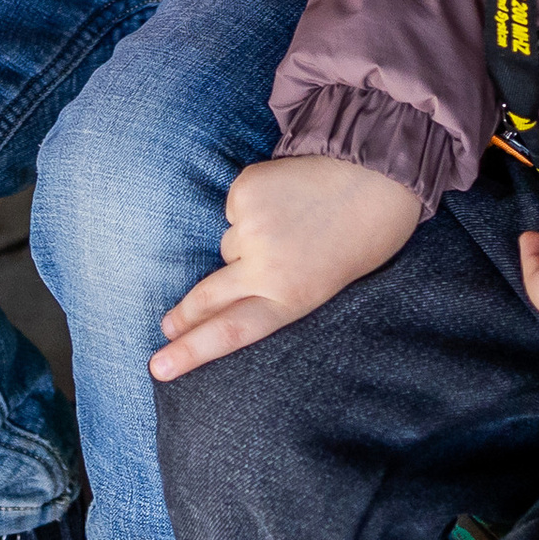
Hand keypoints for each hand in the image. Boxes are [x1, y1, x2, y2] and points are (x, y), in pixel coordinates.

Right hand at [150, 156, 420, 379]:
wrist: (377, 172)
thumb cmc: (362, 235)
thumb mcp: (327, 284)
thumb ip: (281, 291)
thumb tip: (235, 285)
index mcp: (292, 297)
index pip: (230, 332)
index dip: (191, 351)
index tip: (160, 367)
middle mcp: (266, 266)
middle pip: (207, 297)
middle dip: (183, 316)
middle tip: (165, 328)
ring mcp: (252, 226)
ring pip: (228, 245)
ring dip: (246, 241)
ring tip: (289, 224)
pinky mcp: (246, 189)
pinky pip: (235, 208)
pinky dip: (251, 205)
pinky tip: (283, 196)